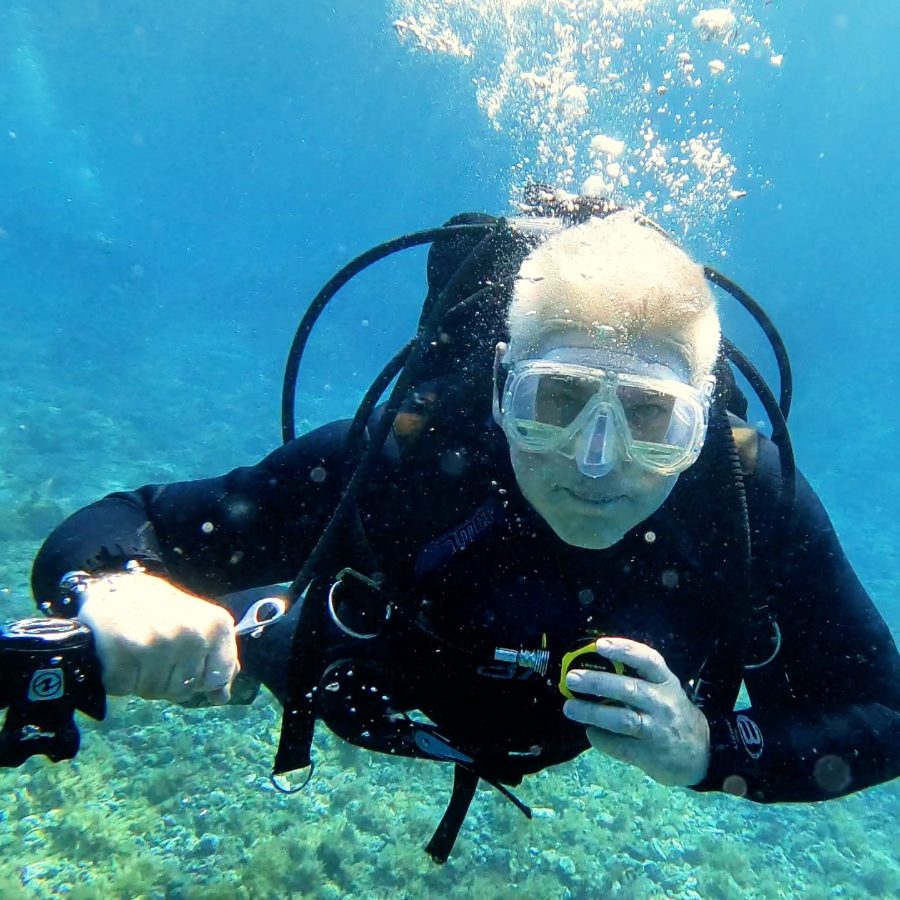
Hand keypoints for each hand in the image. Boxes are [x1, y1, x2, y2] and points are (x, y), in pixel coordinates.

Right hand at [77, 572, 238, 704]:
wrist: (112, 589)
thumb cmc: (160, 609)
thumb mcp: (197, 623)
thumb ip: (214, 657)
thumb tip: (223, 696)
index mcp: (217, 626)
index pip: (218, 678)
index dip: (199, 678)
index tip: (184, 660)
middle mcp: (192, 635)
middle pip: (184, 690)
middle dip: (167, 680)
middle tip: (153, 652)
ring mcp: (159, 644)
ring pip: (154, 692)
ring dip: (142, 681)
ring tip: (136, 652)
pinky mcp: (125, 653)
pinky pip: (124, 688)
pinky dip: (118, 679)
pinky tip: (118, 656)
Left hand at [562, 637, 709, 786]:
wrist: (702, 753)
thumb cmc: (672, 712)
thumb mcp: (664, 690)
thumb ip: (637, 679)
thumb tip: (591, 668)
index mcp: (665, 682)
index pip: (647, 660)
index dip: (624, 649)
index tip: (599, 645)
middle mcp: (662, 703)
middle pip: (629, 689)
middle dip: (597, 682)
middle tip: (572, 678)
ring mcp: (656, 730)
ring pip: (622, 719)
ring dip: (592, 713)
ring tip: (569, 708)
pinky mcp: (649, 755)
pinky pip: (620, 746)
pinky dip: (601, 739)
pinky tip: (590, 733)